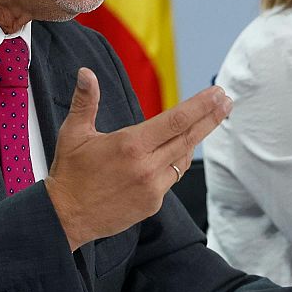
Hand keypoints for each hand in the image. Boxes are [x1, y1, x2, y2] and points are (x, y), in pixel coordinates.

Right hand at [43, 69, 230, 249]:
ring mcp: (152, 188)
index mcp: (131, 145)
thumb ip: (85, 101)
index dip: (201, 106)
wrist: (65, 218)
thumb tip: (86, 72)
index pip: (176, 120)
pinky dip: (175, 162)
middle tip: (227, 101)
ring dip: (193, 140)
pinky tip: (173, 153)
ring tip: (204, 123)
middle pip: (188, 138)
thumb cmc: (69, 174)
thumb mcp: (73, 133)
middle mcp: (147, 167)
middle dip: (211, 118)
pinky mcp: (152, 204)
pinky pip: (171, 178)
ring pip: (182, 158)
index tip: (217, 94)